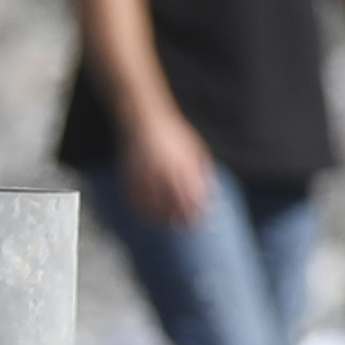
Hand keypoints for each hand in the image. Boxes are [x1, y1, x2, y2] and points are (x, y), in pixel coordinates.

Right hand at [116, 116, 217, 232]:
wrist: (144, 118)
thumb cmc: (174, 133)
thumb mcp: (197, 148)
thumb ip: (205, 171)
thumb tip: (214, 193)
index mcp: (184, 168)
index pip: (194, 201)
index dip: (199, 214)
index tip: (201, 220)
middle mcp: (165, 175)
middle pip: (177, 209)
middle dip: (183, 221)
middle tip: (185, 226)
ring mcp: (146, 178)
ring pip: (155, 210)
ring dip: (163, 219)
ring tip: (168, 221)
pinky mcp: (130, 178)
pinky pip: (136, 204)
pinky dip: (143, 212)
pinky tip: (149, 213)